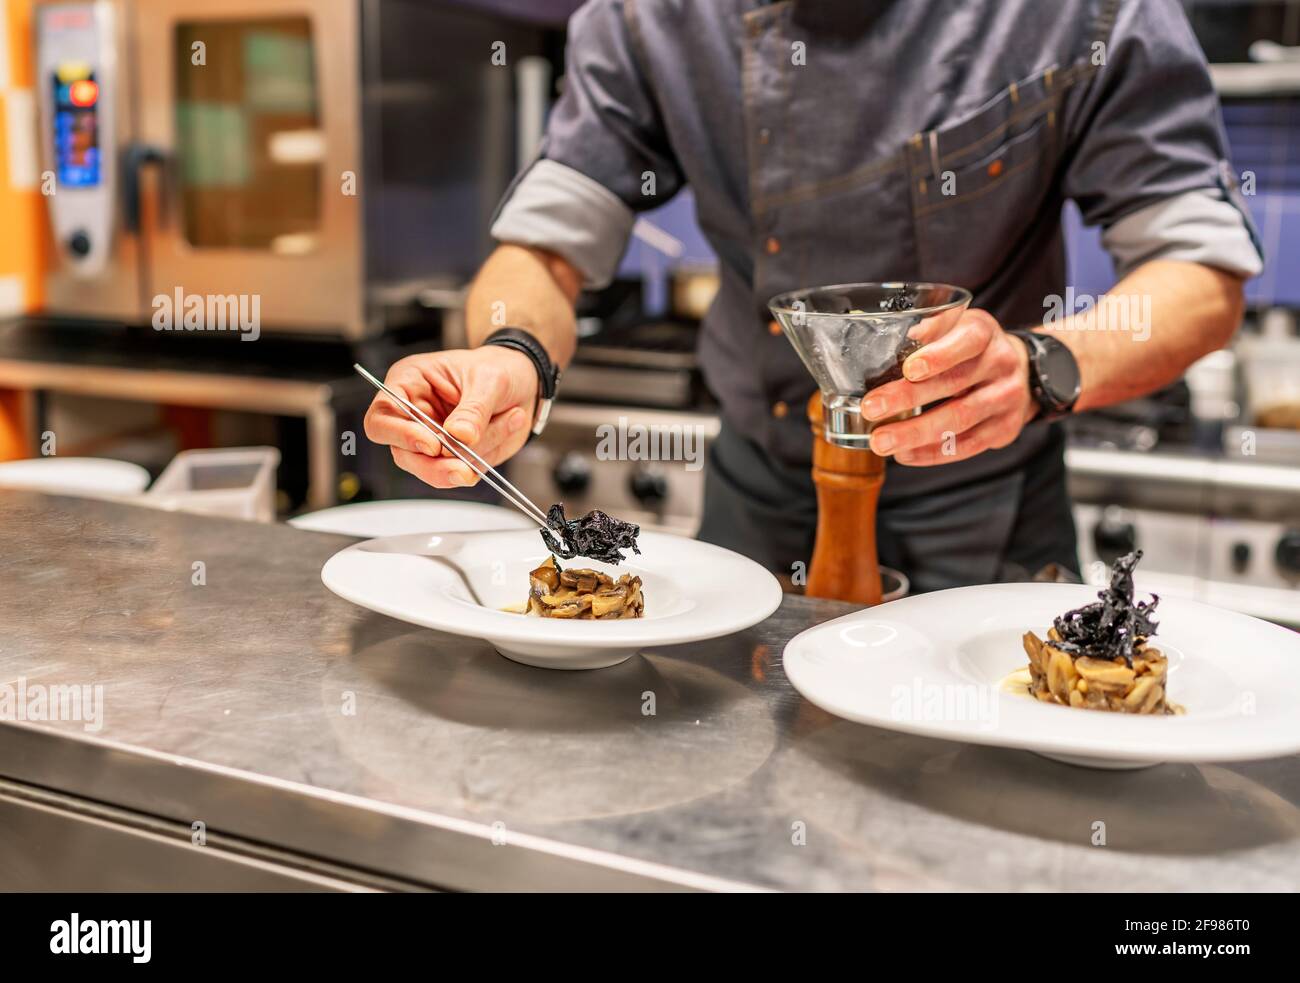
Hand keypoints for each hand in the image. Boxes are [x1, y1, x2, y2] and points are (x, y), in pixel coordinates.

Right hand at [363, 347, 537, 487]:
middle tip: (465, 470)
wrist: (524, 381)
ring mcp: (432, 439)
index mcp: (408, 384)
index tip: (433, 445)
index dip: (401, 435)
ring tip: (506, 424)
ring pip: (432, 469)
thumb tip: (459, 436)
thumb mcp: (490, 379)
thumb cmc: (498, 367)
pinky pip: (461, 471)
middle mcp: (413, 415)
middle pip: (402, 453)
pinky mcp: (453, 457)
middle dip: (435, 466)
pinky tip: (507, 427)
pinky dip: (484, 461)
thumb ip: (474, 409)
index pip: (382, 418)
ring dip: (469, 460)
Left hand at [859, 309, 1035, 465]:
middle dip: (908, 398)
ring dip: (915, 433)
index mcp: (984, 334)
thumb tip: (890, 339)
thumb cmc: (971, 347)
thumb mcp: (955, 326)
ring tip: (881, 441)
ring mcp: (1006, 399)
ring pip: (959, 419)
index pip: (966, 342)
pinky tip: (904, 454)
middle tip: (872, 409)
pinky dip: (932, 453)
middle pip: (954, 384)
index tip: (908, 369)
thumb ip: (928, 330)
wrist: (1021, 370)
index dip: (938, 356)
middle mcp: (1000, 364)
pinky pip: (967, 446)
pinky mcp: (1004, 428)